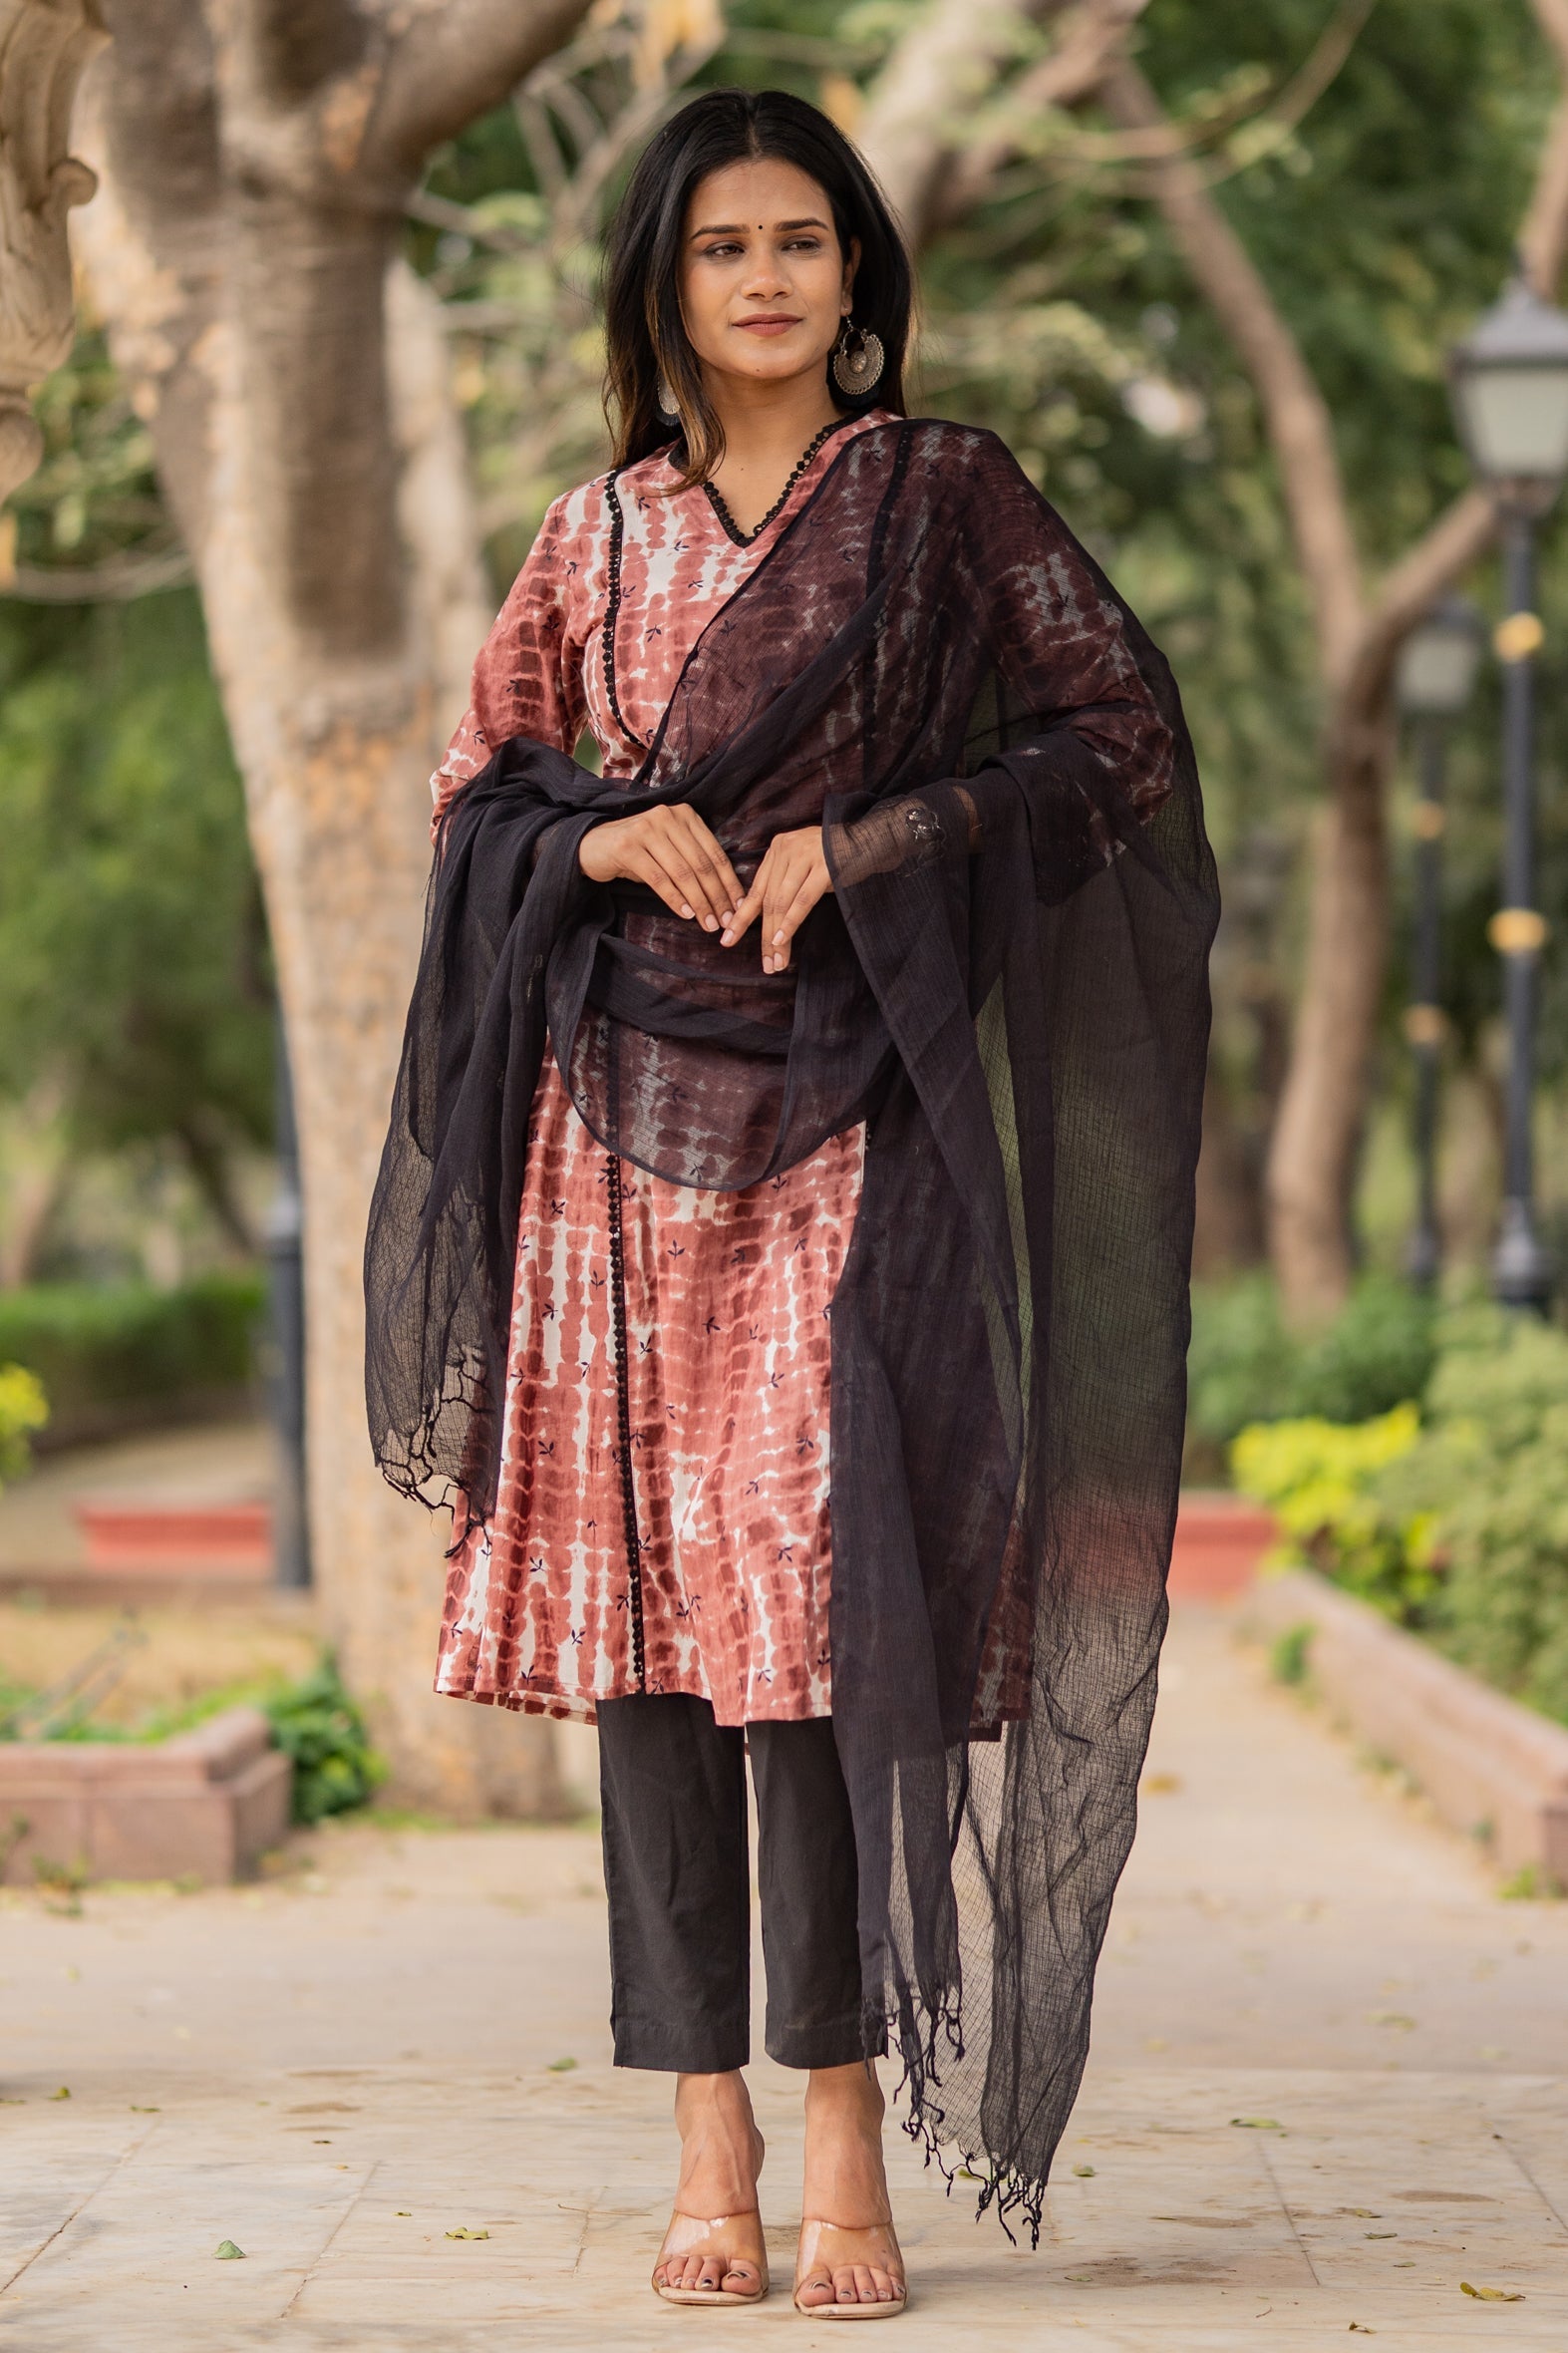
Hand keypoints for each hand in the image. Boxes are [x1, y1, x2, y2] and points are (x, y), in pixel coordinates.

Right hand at [578, 803, 742, 930]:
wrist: (592, 846)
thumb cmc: (638, 853)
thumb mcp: (669, 850)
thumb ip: (694, 862)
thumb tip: (725, 897)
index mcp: (685, 815)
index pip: (715, 853)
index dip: (729, 883)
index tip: (740, 908)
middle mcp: (668, 817)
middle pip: (701, 864)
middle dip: (717, 897)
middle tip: (726, 922)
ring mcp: (647, 829)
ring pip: (683, 873)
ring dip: (700, 902)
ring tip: (708, 924)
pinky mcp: (628, 846)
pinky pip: (659, 879)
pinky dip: (675, 899)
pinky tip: (687, 914)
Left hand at [720, 826, 832, 971]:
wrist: (872, 838)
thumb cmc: (837, 859)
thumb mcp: (805, 868)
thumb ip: (785, 885)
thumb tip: (769, 921)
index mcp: (777, 850)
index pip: (755, 890)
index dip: (741, 917)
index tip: (727, 940)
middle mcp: (785, 850)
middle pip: (767, 900)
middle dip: (762, 935)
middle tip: (763, 964)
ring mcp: (804, 856)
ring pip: (781, 903)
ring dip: (776, 936)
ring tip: (776, 962)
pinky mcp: (824, 866)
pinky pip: (802, 900)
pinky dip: (791, 922)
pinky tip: (782, 940)